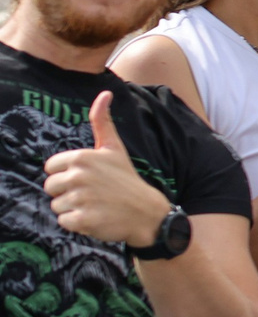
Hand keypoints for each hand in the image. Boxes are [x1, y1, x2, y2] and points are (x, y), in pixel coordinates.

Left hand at [44, 93, 172, 250]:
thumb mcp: (114, 148)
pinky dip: (77, 224)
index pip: (50, 168)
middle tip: (92, 193)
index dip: (66, 174)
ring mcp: (81, 198)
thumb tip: (104, 93)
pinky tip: (95, 217)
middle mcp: (79, 176)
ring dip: (72, 209)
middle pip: (51, 187)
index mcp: (82, 157)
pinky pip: (64, 222)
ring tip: (95, 205)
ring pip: (56, 205)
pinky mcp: (82, 219)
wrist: (148, 212)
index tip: (87, 178)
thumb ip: (102, 121)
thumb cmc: (127, 179)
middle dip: (67, 192)